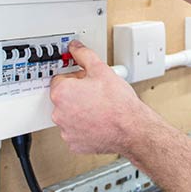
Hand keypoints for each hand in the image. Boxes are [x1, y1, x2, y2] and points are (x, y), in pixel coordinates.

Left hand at [49, 40, 144, 154]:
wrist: (131, 128)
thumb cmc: (118, 103)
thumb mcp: (101, 69)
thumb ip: (84, 55)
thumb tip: (76, 47)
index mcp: (62, 92)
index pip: (60, 79)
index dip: (76, 78)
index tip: (87, 80)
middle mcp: (59, 113)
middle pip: (63, 97)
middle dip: (77, 94)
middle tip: (96, 93)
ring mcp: (66, 130)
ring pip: (69, 115)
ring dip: (80, 110)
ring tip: (99, 107)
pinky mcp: (74, 143)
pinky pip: (75, 131)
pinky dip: (84, 127)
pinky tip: (98, 121)